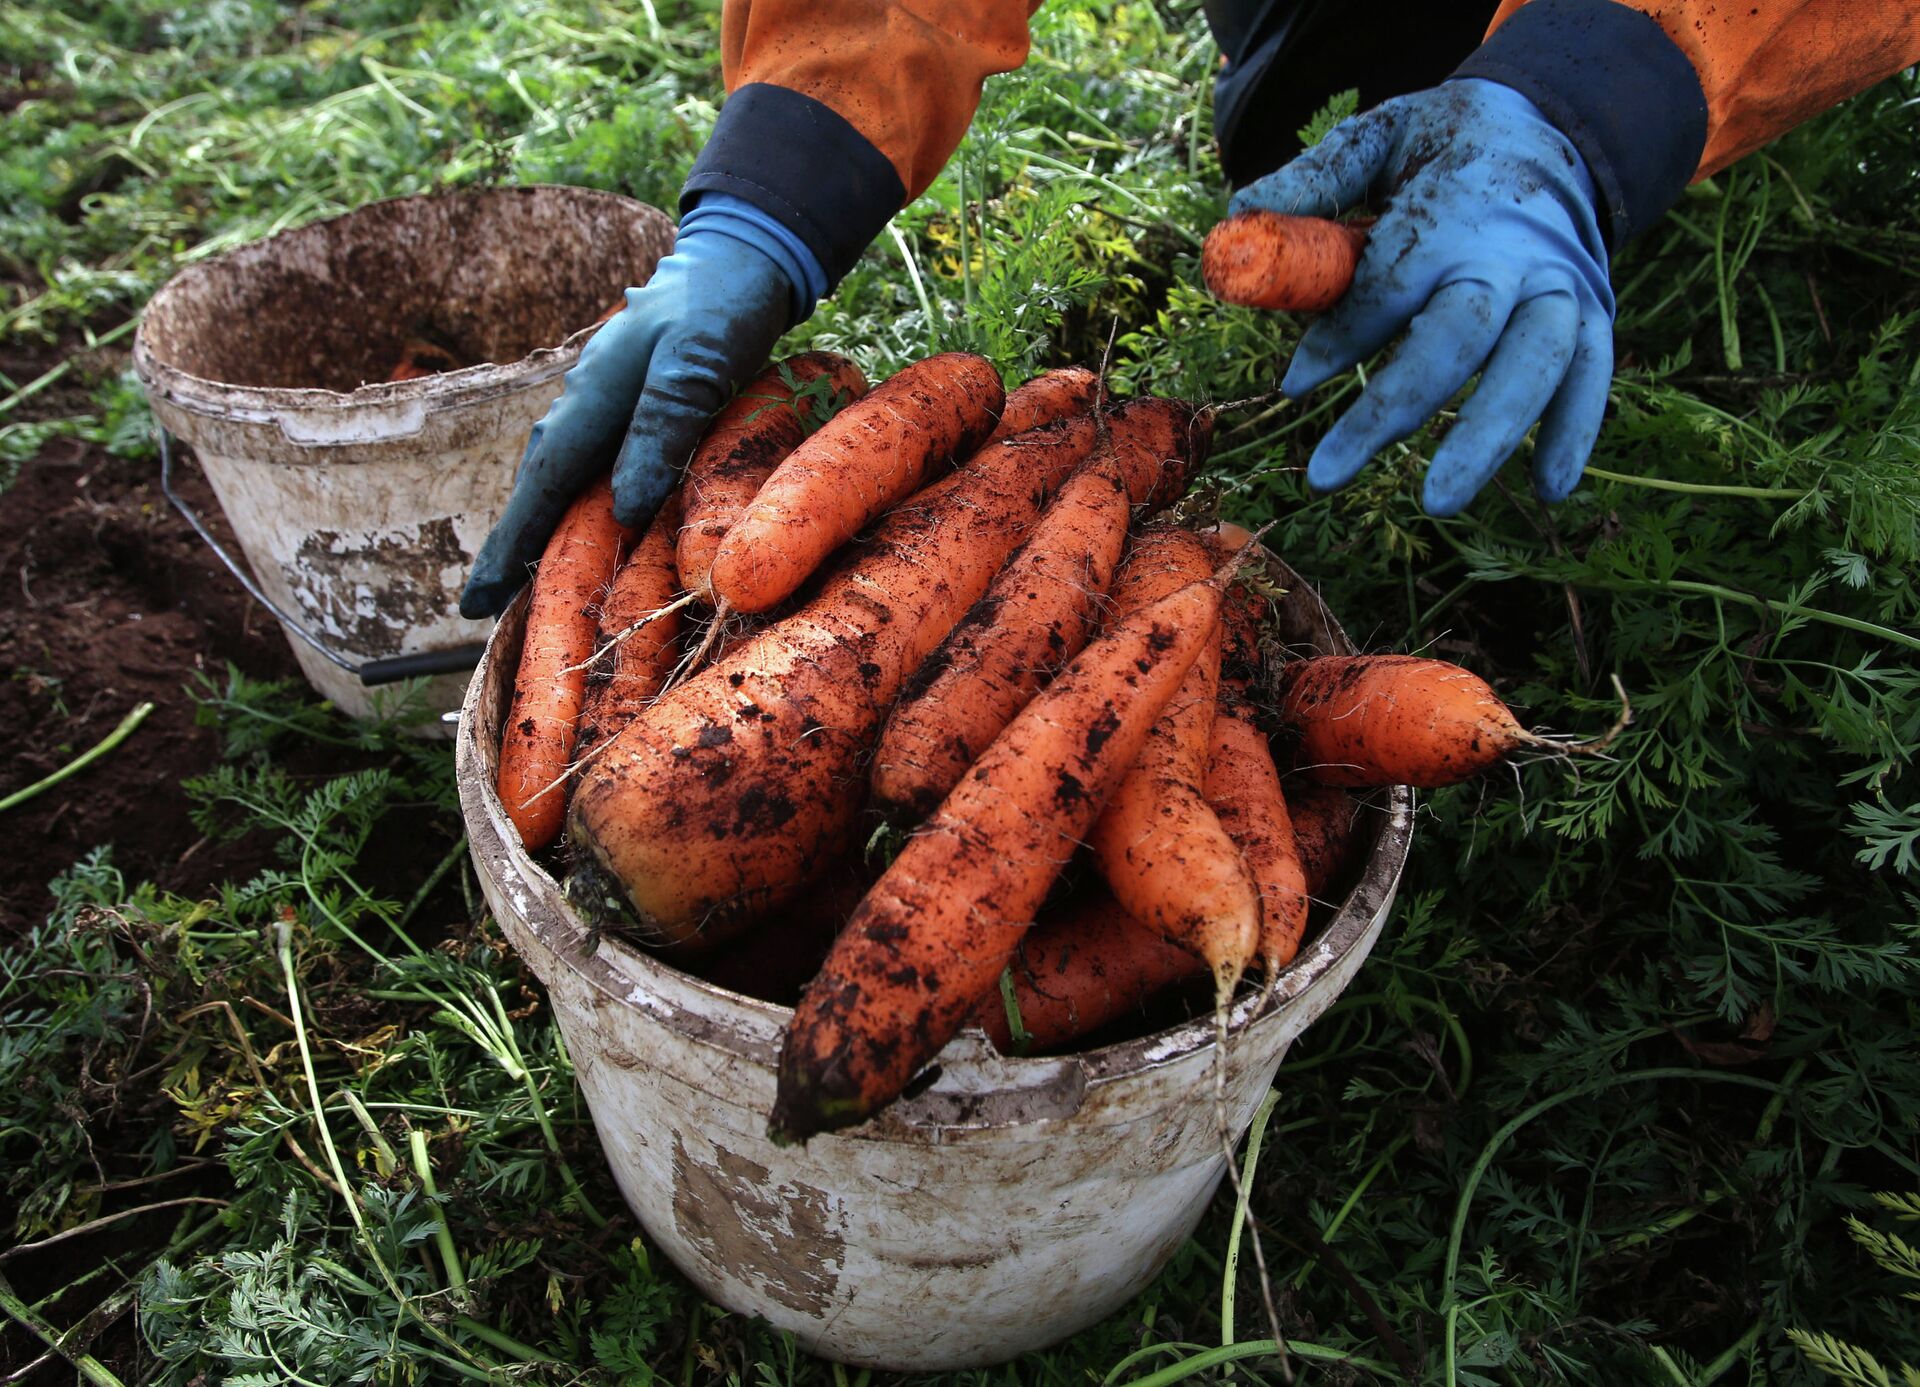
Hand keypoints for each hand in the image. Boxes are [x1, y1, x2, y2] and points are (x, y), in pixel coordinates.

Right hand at [460, 231, 791, 616]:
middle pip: (539, 485)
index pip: (544, 484)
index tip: (479, 599)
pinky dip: (576, 500)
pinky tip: (582, 523)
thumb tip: (624, 507)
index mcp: (593, 396)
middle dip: (511, 544)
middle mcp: (585, 401)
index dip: (512, 544)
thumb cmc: (720, 307)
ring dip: (539, 525)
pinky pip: (590, 463)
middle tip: (481, 606)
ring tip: (518, 578)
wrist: (738, 257)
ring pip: (561, 475)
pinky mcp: (628, 402)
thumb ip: (661, 429)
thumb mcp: (697, 364)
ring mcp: (603, 400)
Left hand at [1231, 78, 1614, 515]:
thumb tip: (1240, 213)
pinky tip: (1549, 490)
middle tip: (1328, 474)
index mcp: (1452, 208)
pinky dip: (1577, 430)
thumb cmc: (1442, 145)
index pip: (1388, 285)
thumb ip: (1316, 178)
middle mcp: (1513, 250)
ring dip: (1489, 436)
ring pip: (1535, 363)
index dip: (1340, 338)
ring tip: (1439, 501)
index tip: (1292, 383)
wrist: (1553, 121)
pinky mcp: (1595, 308)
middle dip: (1392, 409)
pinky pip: (1593, 374)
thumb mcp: (1379, 136)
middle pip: (1456, 337)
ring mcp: (1562, 281)